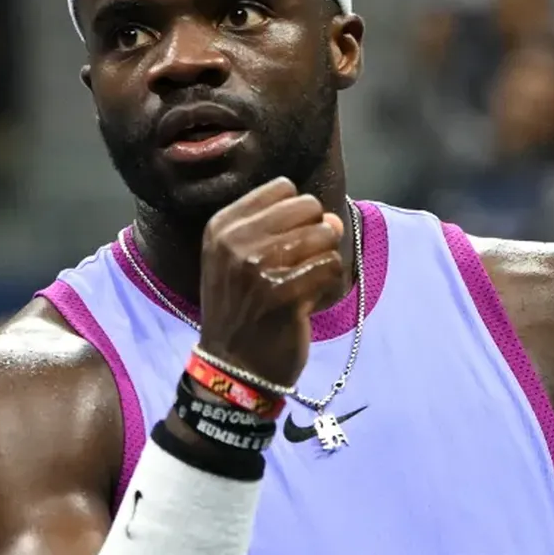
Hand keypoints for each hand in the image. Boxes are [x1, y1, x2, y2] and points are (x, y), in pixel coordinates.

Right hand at [197, 178, 346, 387]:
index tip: (288, 241)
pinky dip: (330, 280)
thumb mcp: (236, 260)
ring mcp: (259, 267)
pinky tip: (311, 298)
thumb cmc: (241, 309)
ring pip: (325, 234)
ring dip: (325, 257)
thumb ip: (279, 229)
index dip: (298, 213)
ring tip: (307, 281)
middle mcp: (236, 241)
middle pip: (308, 206)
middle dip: (317, 232)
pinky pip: (331, 265)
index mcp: (222, 226)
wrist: (233, 366)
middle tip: (303, 263)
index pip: (283, 188)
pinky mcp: (285, 293)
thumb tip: (331, 217)